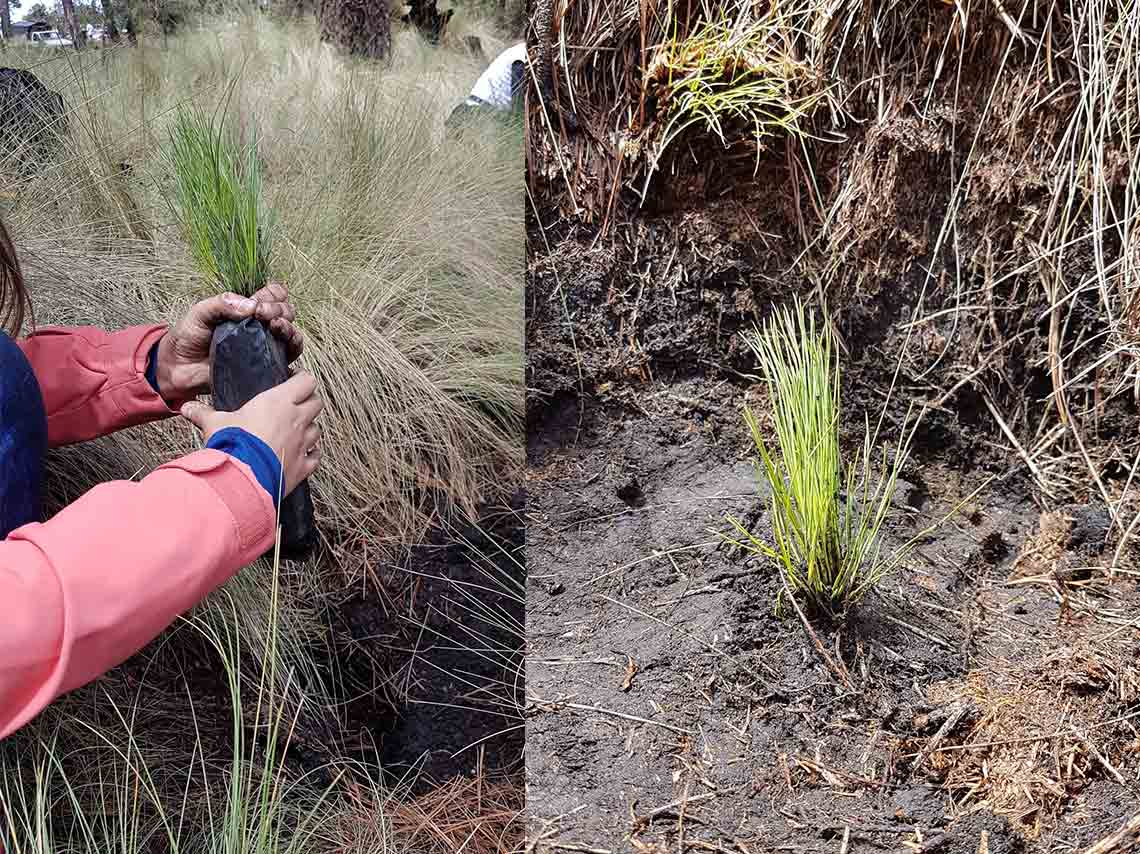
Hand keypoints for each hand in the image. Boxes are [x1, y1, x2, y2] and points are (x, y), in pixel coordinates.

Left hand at [155, 282, 303, 404]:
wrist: (179, 367)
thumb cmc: (188, 337)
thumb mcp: (200, 312)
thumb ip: (222, 303)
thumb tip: (251, 305)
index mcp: (247, 308)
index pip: (273, 294)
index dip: (273, 295)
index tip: (258, 304)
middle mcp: (260, 325)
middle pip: (286, 311)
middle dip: (279, 310)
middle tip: (262, 315)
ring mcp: (265, 346)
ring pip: (292, 332)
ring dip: (289, 328)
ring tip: (275, 328)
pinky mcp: (266, 366)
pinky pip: (289, 357)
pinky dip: (293, 348)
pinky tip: (282, 346)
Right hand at [180, 372, 322, 495]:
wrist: (242, 478)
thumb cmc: (231, 445)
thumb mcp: (214, 424)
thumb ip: (203, 413)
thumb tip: (186, 407)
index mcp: (279, 402)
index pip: (306, 381)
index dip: (302, 379)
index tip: (293, 380)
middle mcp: (297, 420)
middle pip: (317, 402)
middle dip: (308, 402)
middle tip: (295, 405)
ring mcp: (303, 443)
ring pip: (317, 429)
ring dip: (309, 428)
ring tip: (295, 431)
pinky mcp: (304, 465)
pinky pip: (315, 456)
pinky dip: (311, 454)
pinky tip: (302, 454)